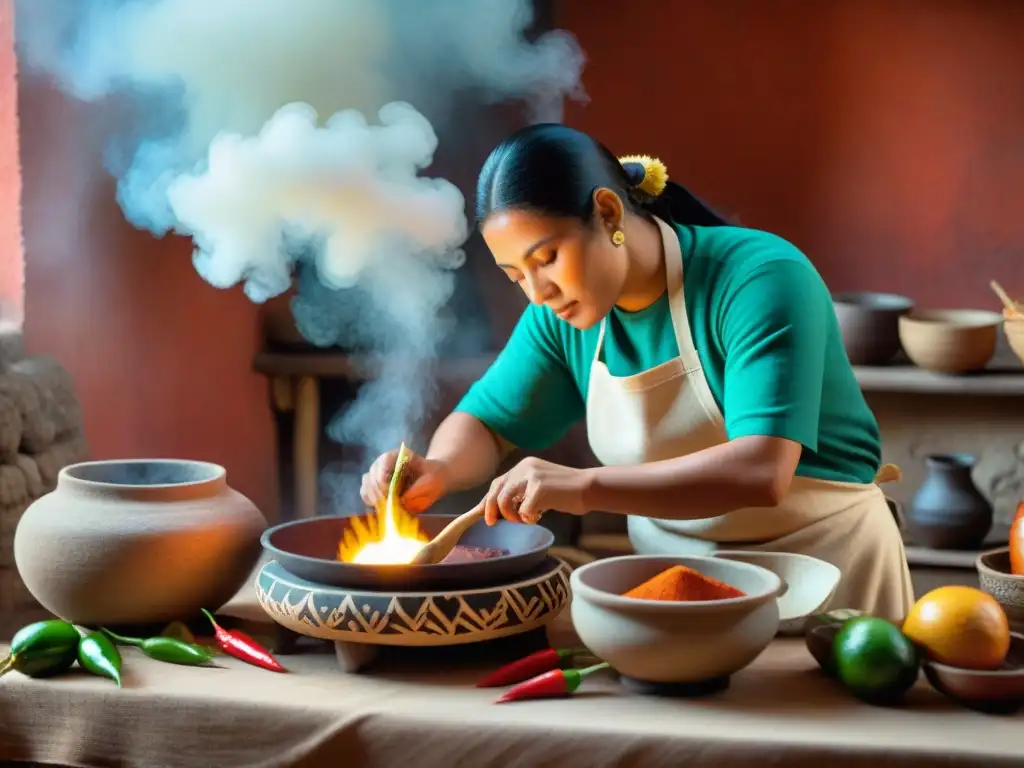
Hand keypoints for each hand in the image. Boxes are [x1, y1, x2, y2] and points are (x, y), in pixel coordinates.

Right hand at [360, 449, 448, 513]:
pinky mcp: (376, 487)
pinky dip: (371, 501)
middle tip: (387, 503)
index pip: (384, 461)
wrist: (433, 479)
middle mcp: (384, 463)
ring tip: (384, 506)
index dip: (382, 476)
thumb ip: (417, 489)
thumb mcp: (431, 481)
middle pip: (371, 474)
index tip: (388, 491)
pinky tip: (381, 507)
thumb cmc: (433, 477)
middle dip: (377, 491)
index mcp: (398, 455)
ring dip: (372, 497)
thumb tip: (401, 501)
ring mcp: (378, 475)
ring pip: (366, 484)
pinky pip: (366, 494)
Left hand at [472, 457, 590, 525]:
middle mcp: (525, 467)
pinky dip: (528, 518)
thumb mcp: (538, 486)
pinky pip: (523, 511)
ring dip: (510, 515)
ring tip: (523, 520)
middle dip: (491, 509)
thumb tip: (498, 510)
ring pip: (505, 500)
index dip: (488, 500)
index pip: (498, 483)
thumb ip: (520, 493)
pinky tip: (539, 517)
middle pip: (496, 490)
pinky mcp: (540, 488)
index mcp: (524, 466)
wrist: (588, 488)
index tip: (484, 515)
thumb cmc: (565, 492)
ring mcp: (532, 476)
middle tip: (492, 523)